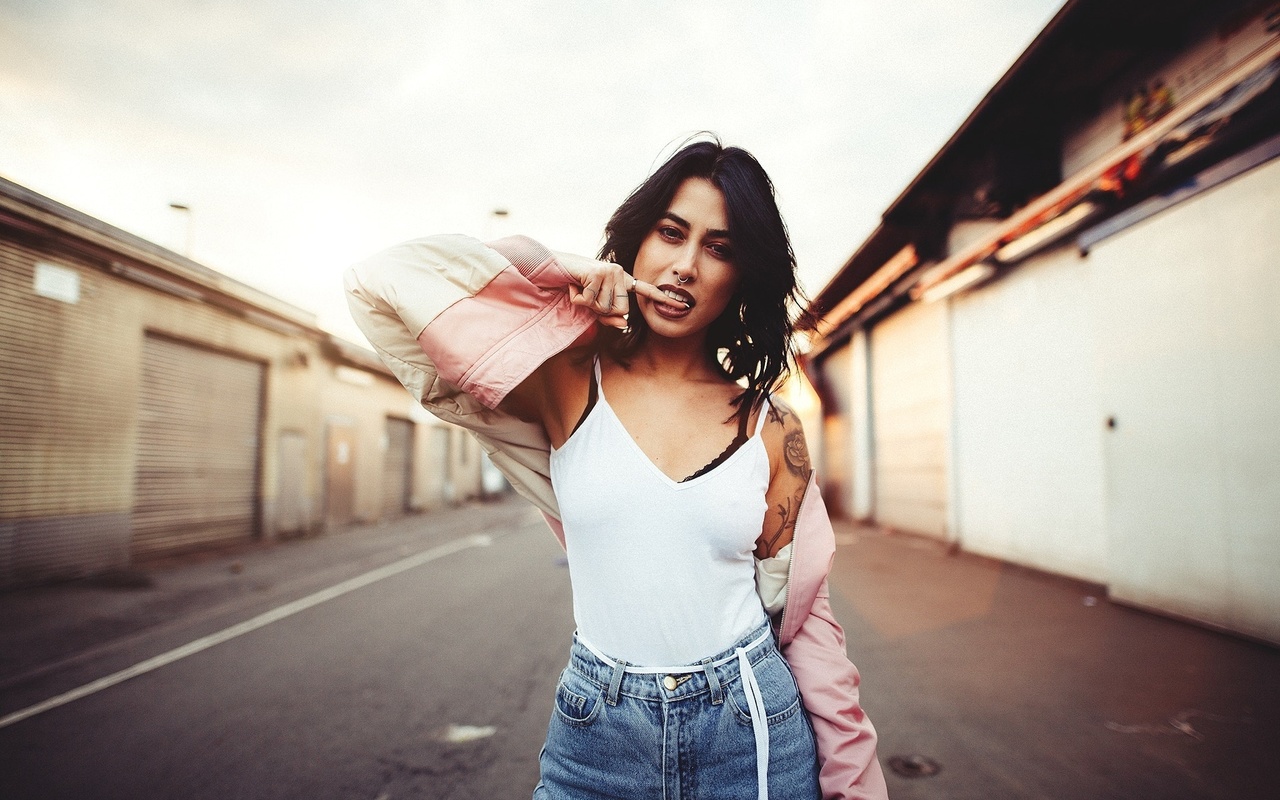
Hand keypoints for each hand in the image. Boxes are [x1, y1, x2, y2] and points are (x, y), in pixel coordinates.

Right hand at [565, 259, 682, 328]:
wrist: (551, 268)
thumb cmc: (575, 287)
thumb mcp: (593, 306)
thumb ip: (609, 317)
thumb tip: (624, 324)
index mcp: (623, 280)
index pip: (647, 291)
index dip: (665, 299)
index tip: (683, 305)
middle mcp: (620, 273)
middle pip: (621, 311)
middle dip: (600, 311)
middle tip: (586, 296)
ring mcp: (610, 271)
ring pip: (605, 308)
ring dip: (588, 304)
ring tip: (579, 289)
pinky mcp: (598, 273)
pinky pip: (592, 302)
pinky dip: (578, 298)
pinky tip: (573, 286)